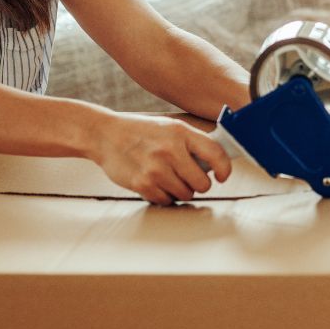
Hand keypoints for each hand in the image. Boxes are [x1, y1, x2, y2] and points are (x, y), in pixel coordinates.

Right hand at [89, 114, 232, 205]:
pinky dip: (164, 196)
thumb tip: (216, 164)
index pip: (215, 154)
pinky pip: (166, 201)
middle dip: (198, 184)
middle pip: (202, 184)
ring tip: (168, 177)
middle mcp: (170, 150)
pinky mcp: (142, 184)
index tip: (222, 176)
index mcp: (180, 133)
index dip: (224, 169)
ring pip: (185, 195)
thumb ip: (192, 143)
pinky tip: (155, 182)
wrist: (105, 135)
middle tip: (188, 177)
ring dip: (180, 191)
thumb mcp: (169, 128)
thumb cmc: (140, 132)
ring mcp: (156, 169)